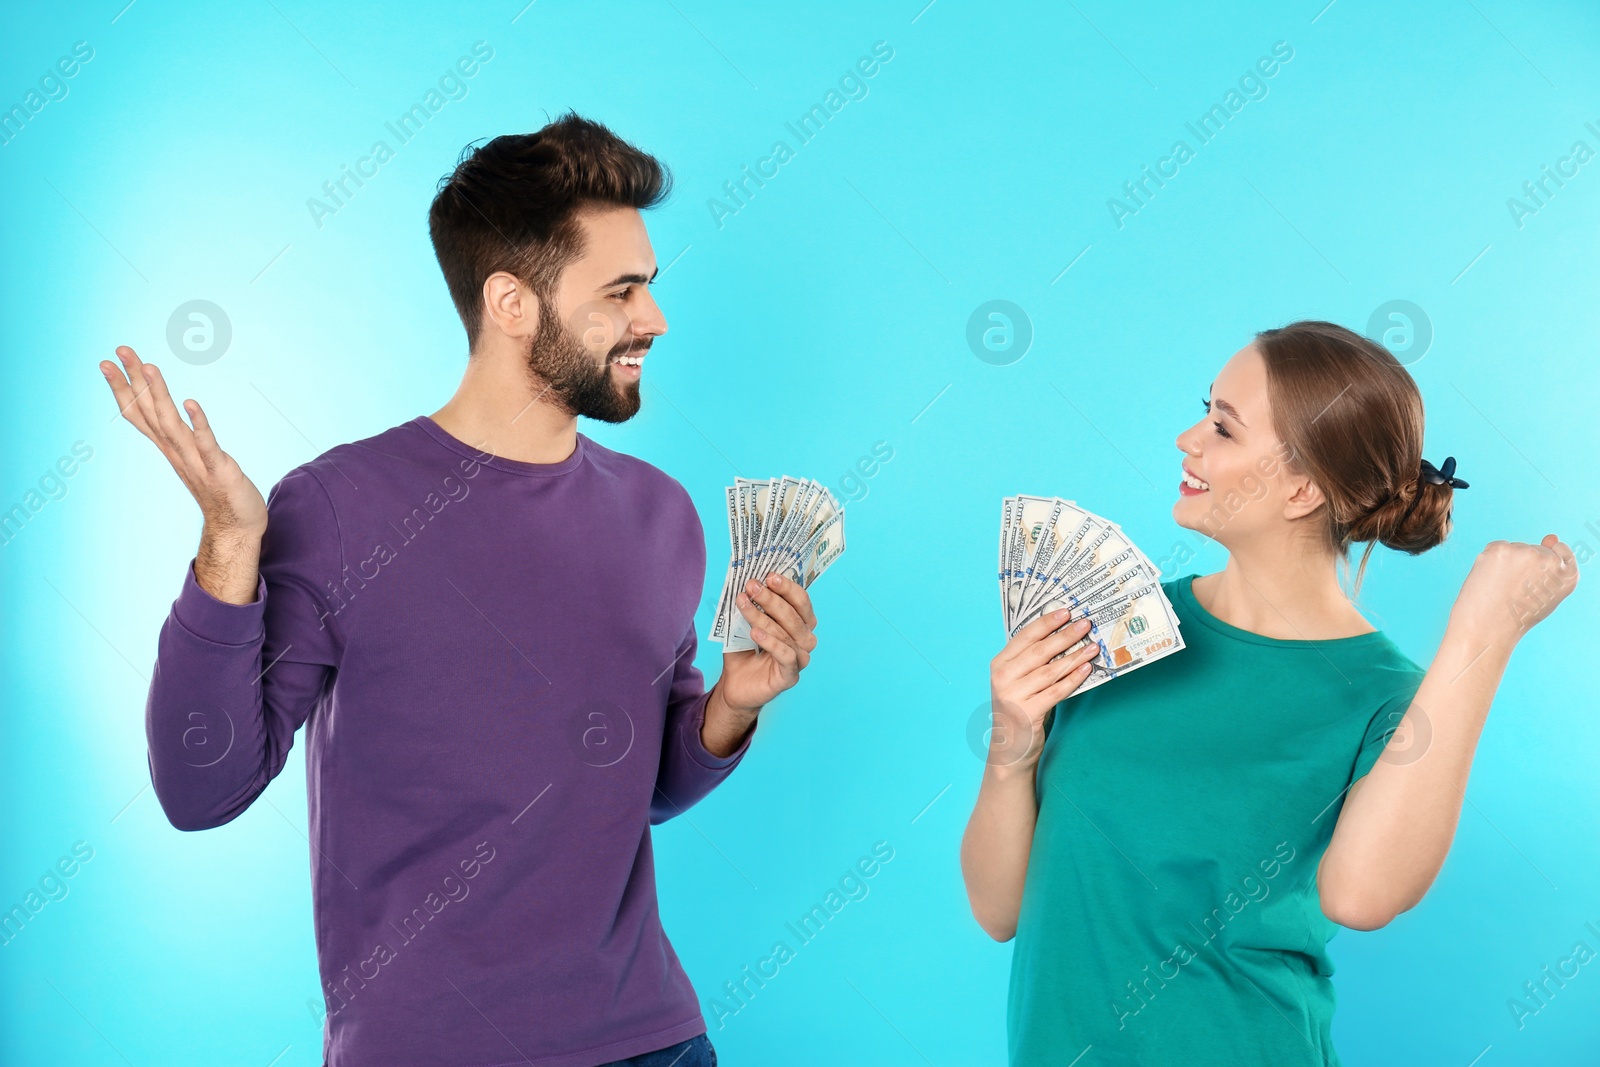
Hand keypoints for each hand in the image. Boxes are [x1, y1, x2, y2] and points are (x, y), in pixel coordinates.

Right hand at [99, 345, 265, 535]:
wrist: (236, 527)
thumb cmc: (216, 489)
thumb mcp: (192, 457)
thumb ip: (179, 437)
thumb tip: (166, 412)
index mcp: (169, 447)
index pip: (138, 413)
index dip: (122, 388)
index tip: (107, 362)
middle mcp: (176, 452)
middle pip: (149, 411)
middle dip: (133, 380)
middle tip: (119, 351)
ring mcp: (195, 461)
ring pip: (171, 423)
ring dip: (159, 394)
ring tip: (149, 367)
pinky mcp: (218, 469)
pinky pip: (206, 444)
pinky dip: (198, 424)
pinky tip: (191, 403)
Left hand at [717, 572, 817, 712]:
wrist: (734, 685)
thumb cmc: (744, 651)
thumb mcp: (745, 623)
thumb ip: (751, 605)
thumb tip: (749, 581)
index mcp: (800, 624)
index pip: (801, 601)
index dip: (787, 587)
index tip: (768, 576)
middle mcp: (805, 640)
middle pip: (794, 615)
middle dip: (772, 599)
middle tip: (752, 586)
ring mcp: (800, 659)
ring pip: (787, 633)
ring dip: (763, 617)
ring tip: (744, 604)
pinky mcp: (790, 676)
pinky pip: (787, 655)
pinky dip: (771, 642)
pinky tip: (755, 632)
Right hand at [986, 611, 1098, 772]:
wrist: (1009, 749)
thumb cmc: (1018, 709)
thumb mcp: (1017, 681)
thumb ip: (1031, 661)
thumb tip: (1063, 636)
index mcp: (999, 664)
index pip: (1025, 636)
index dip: (1047, 622)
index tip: (1066, 611)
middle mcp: (1003, 677)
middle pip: (1040, 651)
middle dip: (1066, 635)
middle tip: (1086, 624)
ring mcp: (1013, 695)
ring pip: (1051, 670)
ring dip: (1075, 657)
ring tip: (1093, 646)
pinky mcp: (1027, 712)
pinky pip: (1056, 691)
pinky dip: (1073, 679)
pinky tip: (1086, 670)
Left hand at [1451, 534, 1578, 644]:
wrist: (1487, 627)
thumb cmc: (1516, 616)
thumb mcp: (1545, 594)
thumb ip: (1553, 566)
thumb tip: (1551, 536)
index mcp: (1568, 576)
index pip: (1562, 551)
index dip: (1544, 563)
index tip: (1534, 575)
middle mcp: (1551, 561)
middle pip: (1535, 549)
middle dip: (1522, 565)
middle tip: (1512, 590)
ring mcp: (1525, 552)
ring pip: (1516, 548)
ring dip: (1506, 562)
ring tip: (1500, 587)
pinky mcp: (1501, 549)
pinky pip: (1497, 547)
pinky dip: (1491, 559)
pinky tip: (1489, 579)